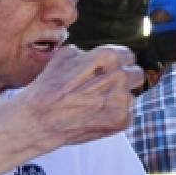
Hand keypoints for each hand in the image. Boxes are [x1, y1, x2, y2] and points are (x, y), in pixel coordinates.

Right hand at [18, 44, 142, 146]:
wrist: (40, 120)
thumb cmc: (48, 88)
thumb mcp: (64, 56)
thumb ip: (88, 53)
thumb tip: (96, 56)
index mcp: (107, 58)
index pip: (128, 55)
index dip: (118, 62)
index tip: (110, 70)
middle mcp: (118, 77)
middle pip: (136, 74)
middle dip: (124, 79)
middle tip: (106, 86)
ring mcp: (121, 101)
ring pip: (131, 95)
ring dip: (118, 98)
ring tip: (95, 103)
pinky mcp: (121, 121)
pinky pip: (128, 113)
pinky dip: (115, 115)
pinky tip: (96, 115)